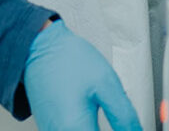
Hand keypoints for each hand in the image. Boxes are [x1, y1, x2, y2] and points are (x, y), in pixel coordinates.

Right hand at [22, 19, 142, 130]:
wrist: (39, 46)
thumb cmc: (69, 60)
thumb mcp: (107, 84)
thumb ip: (125, 116)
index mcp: (76, 129)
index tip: (129, 127)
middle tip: (119, 121)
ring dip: (95, 128)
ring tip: (101, 113)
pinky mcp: (50, 127)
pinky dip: (85, 126)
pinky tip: (89, 113)